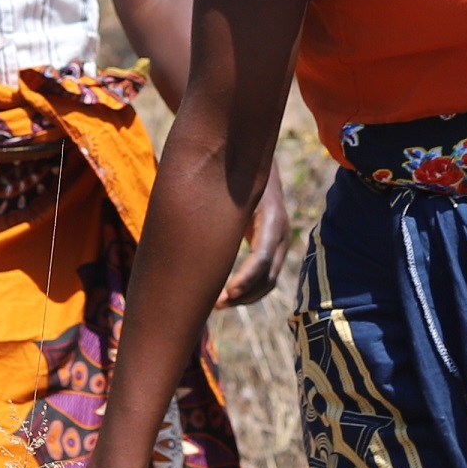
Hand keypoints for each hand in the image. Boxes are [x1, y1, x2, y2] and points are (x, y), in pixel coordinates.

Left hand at [216, 165, 290, 307]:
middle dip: (244, 295)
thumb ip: (215, 211)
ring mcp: (279, 241)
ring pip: (268, 281)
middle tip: (216, 304)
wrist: (255, 163)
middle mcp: (279, 233)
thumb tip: (187, 235)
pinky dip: (249, 288)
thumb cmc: (233, 176)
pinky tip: (227, 294)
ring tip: (218, 304)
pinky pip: (265, 275)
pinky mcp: (272, 246)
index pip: (262, 258)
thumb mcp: (227, 191)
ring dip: (246, 296)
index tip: (226, 295)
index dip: (244, 280)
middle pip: (268, 277)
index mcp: (270, 218)